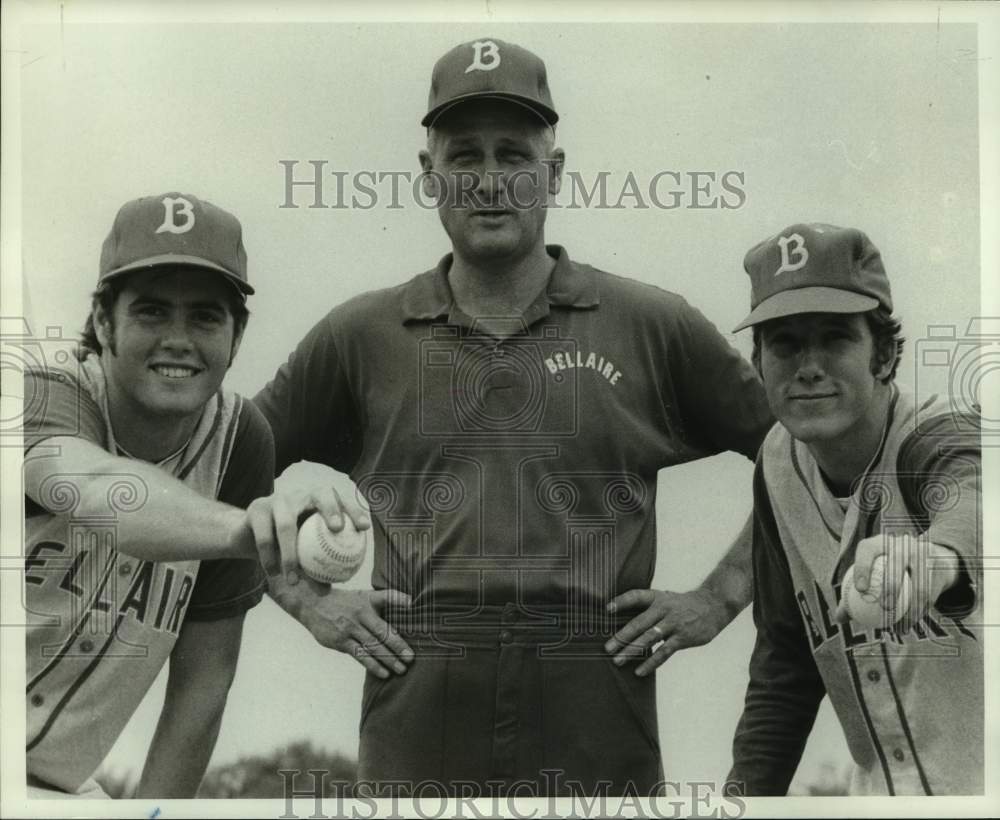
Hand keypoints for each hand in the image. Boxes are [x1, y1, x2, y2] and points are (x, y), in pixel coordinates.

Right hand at [248, 461, 370, 584]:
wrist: (247, 536)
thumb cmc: (283, 545)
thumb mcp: (299, 555)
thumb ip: (313, 568)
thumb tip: (326, 590)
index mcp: (318, 503)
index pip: (342, 501)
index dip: (354, 511)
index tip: (364, 528)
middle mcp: (301, 495)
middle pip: (321, 493)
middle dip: (332, 508)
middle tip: (337, 529)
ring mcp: (278, 499)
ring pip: (287, 524)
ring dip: (290, 555)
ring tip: (293, 580)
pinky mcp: (257, 509)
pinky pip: (265, 535)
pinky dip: (269, 557)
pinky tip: (273, 573)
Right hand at [269, 574, 413, 677]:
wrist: (314, 604)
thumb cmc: (348, 601)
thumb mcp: (367, 595)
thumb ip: (390, 597)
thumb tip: (412, 601)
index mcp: (367, 605)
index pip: (386, 617)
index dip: (399, 630)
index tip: (412, 641)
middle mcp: (358, 618)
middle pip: (380, 634)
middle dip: (396, 648)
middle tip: (410, 660)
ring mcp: (348, 631)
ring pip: (371, 647)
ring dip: (387, 660)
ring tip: (401, 670)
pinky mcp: (340, 643)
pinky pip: (359, 655)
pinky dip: (372, 665)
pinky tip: (383, 673)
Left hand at [604, 587, 729, 675]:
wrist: (713, 606)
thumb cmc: (682, 605)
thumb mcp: (665, 599)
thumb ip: (648, 609)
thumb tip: (623, 624)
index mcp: (657, 598)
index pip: (636, 596)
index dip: (621, 601)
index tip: (607, 609)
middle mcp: (663, 609)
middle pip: (639, 623)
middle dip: (622, 636)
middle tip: (607, 648)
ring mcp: (673, 624)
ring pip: (649, 638)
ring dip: (632, 650)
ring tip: (618, 660)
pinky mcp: (682, 638)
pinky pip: (664, 652)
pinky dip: (651, 662)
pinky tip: (639, 671)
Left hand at [834, 533, 959, 624]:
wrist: (928, 556)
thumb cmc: (886, 569)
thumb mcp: (871, 573)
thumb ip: (854, 593)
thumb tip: (839, 617)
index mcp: (879, 542)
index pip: (868, 549)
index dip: (862, 567)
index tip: (860, 590)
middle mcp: (901, 543)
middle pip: (897, 562)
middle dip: (892, 585)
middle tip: (885, 607)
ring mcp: (922, 554)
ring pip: (918, 582)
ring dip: (910, 608)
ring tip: (898, 624)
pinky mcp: (937, 568)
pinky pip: (929, 593)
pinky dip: (918, 612)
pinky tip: (908, 625)